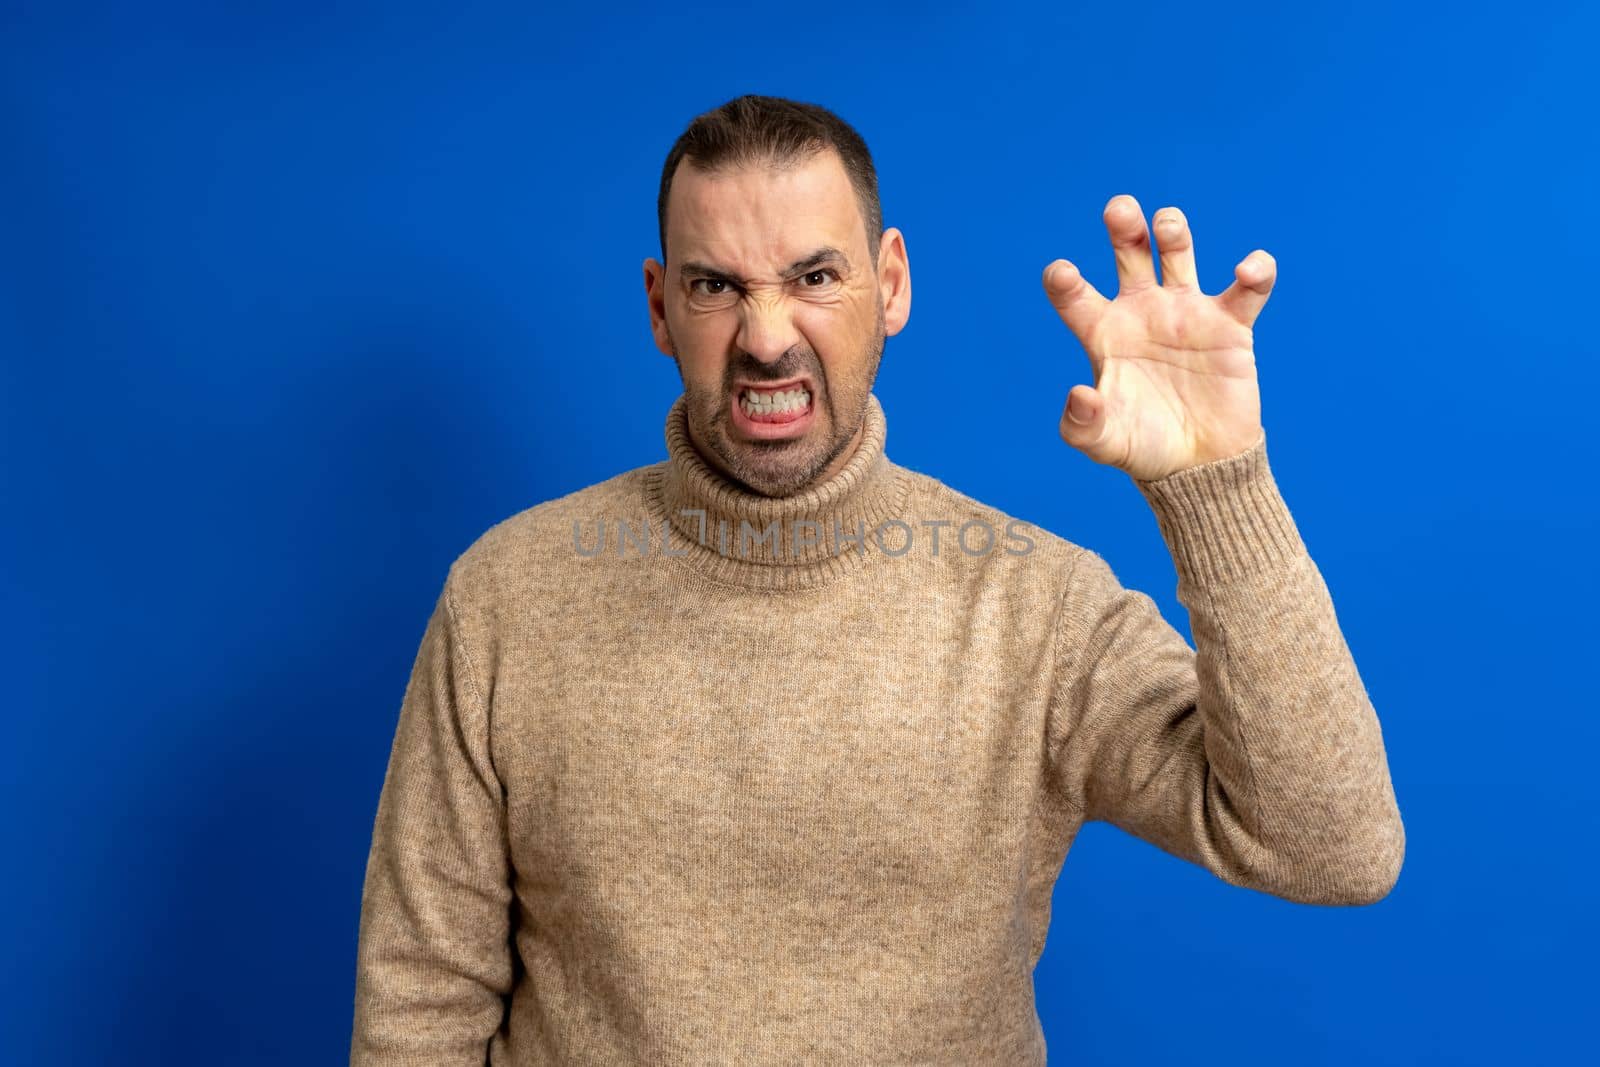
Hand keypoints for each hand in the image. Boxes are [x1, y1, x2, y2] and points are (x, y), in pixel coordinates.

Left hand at [1043, 194, 1273, 480]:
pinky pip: (1245, 290)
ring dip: (1173, 232)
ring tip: (1167, 222)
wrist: (1200, 466)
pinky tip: (1249, 268)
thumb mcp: (1105, 443)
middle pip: (1130, 255)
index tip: (1061, 272)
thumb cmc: (1144, 450)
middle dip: (1123, 228)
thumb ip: (1082, 424)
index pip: (1076, 296)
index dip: (1065, 282)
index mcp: (1104, 334)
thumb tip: (1078, 394)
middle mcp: (1142, 313)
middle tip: (1119, 207)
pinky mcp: (1230, 326)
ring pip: (1179, 256)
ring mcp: (1186, 313)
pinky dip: (1254, 272)